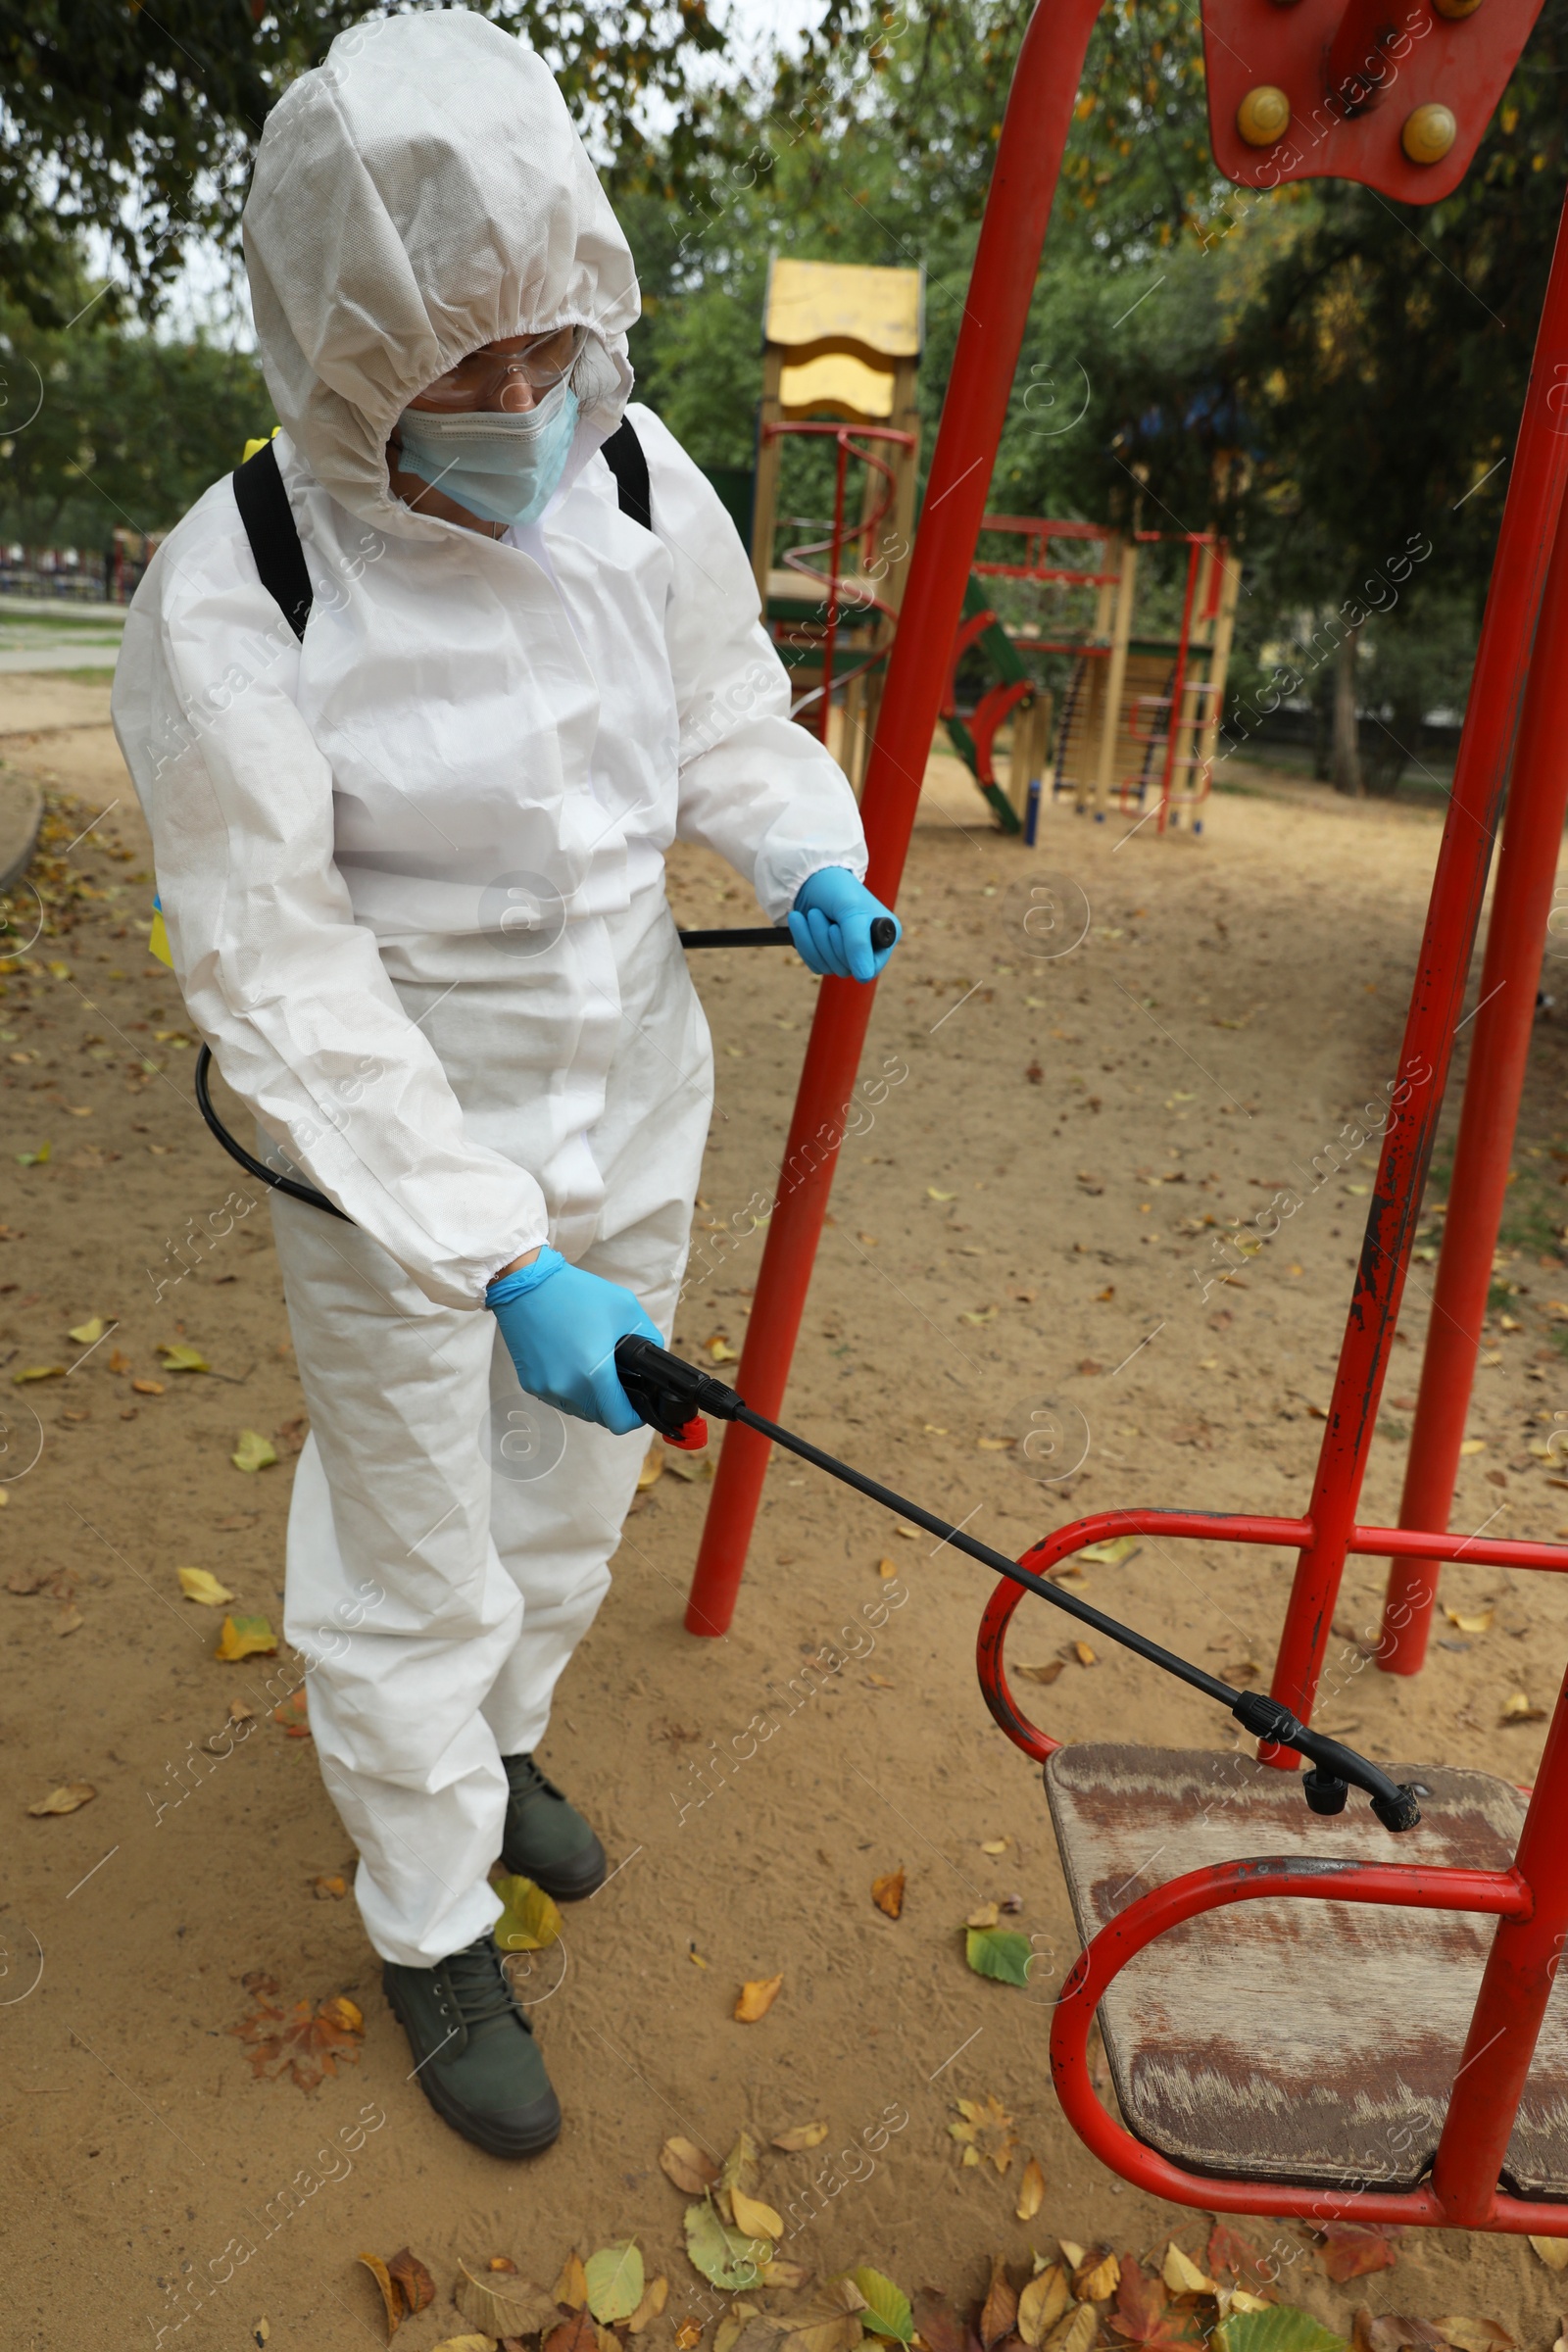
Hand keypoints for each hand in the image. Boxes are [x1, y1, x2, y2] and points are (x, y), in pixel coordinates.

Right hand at [489, 1251, 662, 1434]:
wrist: (526, 1284)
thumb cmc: (576, 1293)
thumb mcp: (626, 1309)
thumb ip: (649, 1338)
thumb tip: (654, 1358)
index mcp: (593, 1375)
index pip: (620, 1421)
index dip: (635, 1416)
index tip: (639, 1403)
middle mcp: (566, 1389)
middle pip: (600, 1417)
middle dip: (613, 1402)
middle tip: (618, 1376)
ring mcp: (546, 1388)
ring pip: (579, 1409)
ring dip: (591, 1397)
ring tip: (593, 1366)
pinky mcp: (530, 1383)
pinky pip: (559, 1397)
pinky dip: (570, 1388)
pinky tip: (572, 1362)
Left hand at [787, 867, 900, 982]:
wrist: (811, 877)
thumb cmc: (838, 888)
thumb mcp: (851, 911)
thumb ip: (858, 942)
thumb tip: (864, 976)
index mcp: (885, 937)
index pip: (869, 968)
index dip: (850, 953)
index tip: (837, 928)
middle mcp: (869, 949)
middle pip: (845, 968)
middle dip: (826, 940)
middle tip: (818, 913)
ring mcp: (846, 954)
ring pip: (827, 967)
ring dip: (813, 939)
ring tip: (812, 913)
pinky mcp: (826, 956)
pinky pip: (814, 964)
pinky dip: (804, 942)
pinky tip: (801, 920)